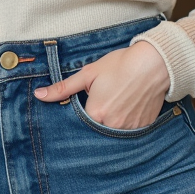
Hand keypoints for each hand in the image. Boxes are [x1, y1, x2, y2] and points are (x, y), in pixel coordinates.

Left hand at [33, 41, 170, 129]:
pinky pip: (129, 130)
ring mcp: (129, 129)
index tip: (87, 101)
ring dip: (111, 120)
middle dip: (96, 116)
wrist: (155, 63)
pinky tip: (129, 104)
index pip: (80, 122)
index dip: (82, 111)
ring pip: (113, 130)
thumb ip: (63, 88)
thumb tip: (39, 95)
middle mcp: (112, 126)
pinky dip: (126, 120)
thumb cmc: (120, 65)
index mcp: (96, 113)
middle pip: (96, 128)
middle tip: (105, 99)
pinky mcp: (143, 127)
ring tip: (118, 101)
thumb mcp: (88, 73)